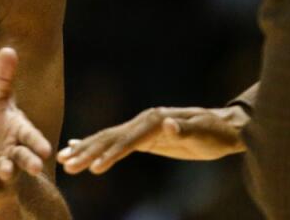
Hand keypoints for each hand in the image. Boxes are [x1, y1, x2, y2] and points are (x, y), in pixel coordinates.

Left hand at [0, 47, 52, 195]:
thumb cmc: (1, 127)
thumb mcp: (1, 101)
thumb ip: (5, 78)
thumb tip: (9, 48)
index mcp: (21, 133)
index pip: (31, 137)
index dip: (38, 143)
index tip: (47, 150)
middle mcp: (16, 153)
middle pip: (25, 158)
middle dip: (30, 162)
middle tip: (37, 167)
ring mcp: (4, 170)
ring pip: (8, 173)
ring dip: (8, 172)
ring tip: (6, 171)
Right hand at [57, 105, 248, 174]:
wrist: (227, 127)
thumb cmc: (218, 132)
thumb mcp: (204, 132)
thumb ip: (184, 129)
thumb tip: (166, 122)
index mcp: (153, 120)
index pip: (126, 140)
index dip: (111, 154)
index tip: (94, 169)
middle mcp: (142, 121)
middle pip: (109, 138)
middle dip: (87, 152)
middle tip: (65, 165)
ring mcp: (141, 128)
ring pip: (106, 139)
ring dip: (84, 150)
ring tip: (62, 160)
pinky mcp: (143, 137)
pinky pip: (114, 142)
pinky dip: (94, 145)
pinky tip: (78, 146)